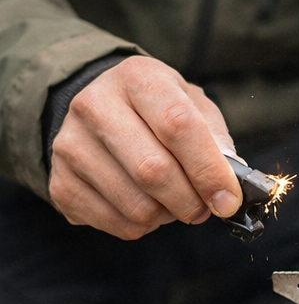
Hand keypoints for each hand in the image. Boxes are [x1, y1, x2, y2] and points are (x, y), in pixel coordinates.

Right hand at [48, 56, 242, 239]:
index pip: (177, 126)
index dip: (209, 170)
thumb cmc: (158, 109)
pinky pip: (116, 223)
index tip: (229, 199)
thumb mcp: (193, 106)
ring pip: (136, 205)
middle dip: (191, 200)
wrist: (98, 109)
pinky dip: (144, 225)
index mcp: (137, 78)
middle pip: (153, 170)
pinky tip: (147, 204)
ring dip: (168, 215)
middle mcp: (94, 106)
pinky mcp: (60, 183)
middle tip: (205, 207)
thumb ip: (217, 141)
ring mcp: (70, 145)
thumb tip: (234, 185)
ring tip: (175, 201)